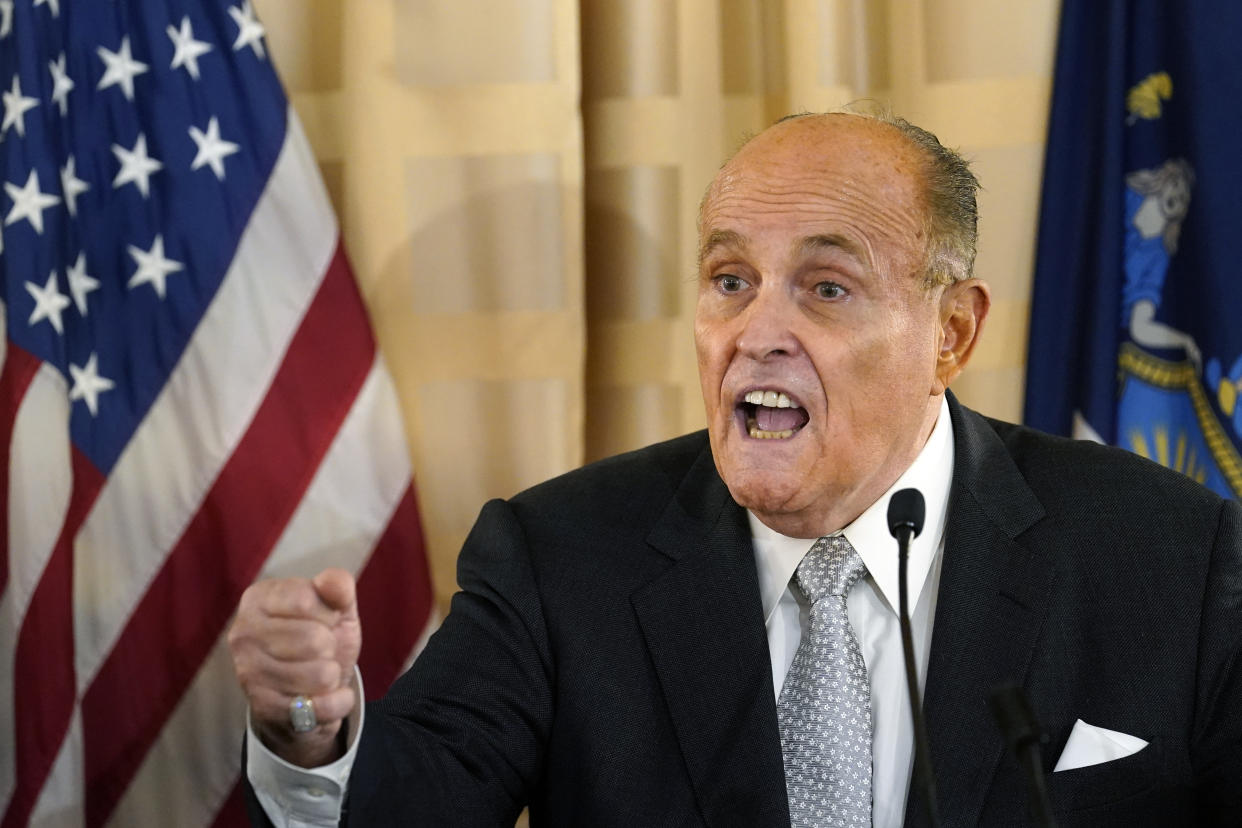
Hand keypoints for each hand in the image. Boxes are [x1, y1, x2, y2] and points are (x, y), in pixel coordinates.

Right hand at [228, 568, 361, 767]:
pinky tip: (325, 697)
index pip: (305, 600)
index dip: (329, 612)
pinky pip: (321, 707)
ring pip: (320, 675)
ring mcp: (248, 672)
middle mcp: (244, 633)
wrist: (306, 689)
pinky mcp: (262, 707)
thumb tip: (332, 582)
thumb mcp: (336, 606)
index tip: (325, 619)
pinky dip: (337, 702)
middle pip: (314, 640)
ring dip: (332, 675)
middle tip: (322, 650)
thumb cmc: (320, 636)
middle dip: (331, 647)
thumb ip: (338, 586)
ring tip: (319, 671)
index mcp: (258, 598)